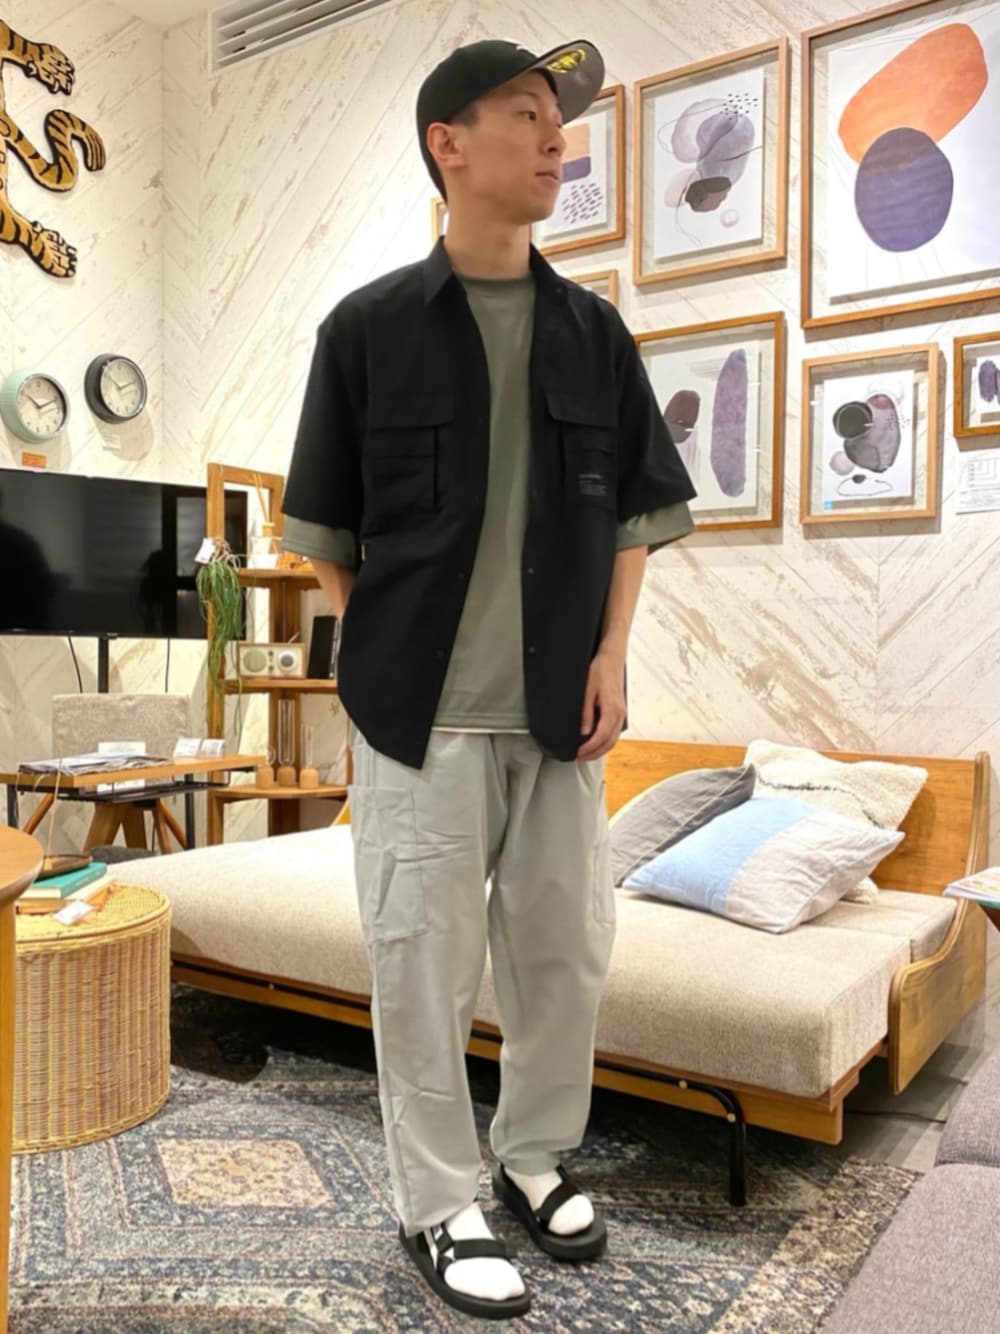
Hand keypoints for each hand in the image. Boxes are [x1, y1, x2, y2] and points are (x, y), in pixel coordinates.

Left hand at [576, 646, 626, 761]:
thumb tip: (583, 731)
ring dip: (600, 749)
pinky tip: (596, 742)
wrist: (611, 659)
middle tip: (580, 757)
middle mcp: (619, 714)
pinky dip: (605, 741)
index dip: (589, 748)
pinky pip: (614, 732)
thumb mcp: (587, 691)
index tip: (579, 753)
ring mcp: (621, 714)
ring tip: (586, 753)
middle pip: (609, 743)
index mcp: (612, 710)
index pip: (601, 737)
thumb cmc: (600, 670)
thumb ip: (586, 713)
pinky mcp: (620, 712)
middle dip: (594, 753)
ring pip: (613, 740)